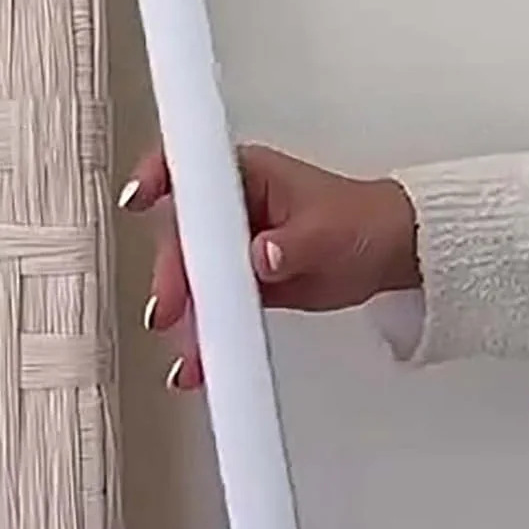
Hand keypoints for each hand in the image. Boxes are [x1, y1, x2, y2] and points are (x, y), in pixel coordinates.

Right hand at [119, 144, 419, 390]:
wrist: (390, 254)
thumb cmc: (363, 221)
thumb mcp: (329, 230)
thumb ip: (292, 245)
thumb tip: (260, 255)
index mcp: (247, 176)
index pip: (190, 169)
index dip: (158, 179)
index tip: (138, 198)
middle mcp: (231, 209)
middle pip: (183, 237)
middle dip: (172, 275)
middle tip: (169, 308)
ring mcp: (233, 246)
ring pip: (192, 278)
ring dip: (184, 314)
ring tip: (187, 351)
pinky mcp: (242, 282)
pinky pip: (213, 307)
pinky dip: (204, 333)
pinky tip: (199, 359)